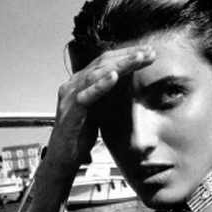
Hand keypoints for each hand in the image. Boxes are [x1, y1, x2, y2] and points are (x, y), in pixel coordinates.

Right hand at [47, 44, 155, 170]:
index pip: (105, 62)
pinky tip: (114, 77)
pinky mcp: (70, 112)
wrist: (62, 159)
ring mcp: (70, 97)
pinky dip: (101, 85)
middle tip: (149, 52)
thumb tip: (125, 82)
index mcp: (80, 83)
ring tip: (138, 58)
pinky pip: (87, 95)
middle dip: (127, 56)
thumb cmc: (78, 137)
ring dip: (119, 65)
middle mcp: (73, 85)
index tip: (148, 53)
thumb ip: (106, 96)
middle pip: (102, 63)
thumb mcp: (97, 111)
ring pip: (96, 74)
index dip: (127, 55)